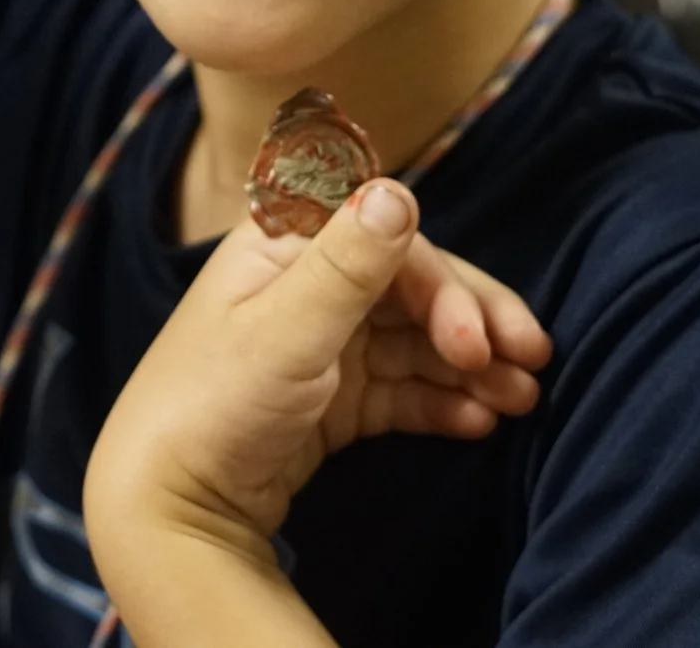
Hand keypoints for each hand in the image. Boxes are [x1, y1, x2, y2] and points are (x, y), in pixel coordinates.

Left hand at [86, 180, 550, 558]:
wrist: (168, 509)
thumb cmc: (212, 406)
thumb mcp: (286, 333)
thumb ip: (347, 266)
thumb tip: (397, 190)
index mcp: (284, 245)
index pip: (390, 242)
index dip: (447, 285)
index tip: (482, 339)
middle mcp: (305, 285)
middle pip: (413, 287)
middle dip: (475, 324)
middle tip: (530, 364)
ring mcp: (320, 343)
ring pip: (416, 340)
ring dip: (472, 365)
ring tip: (520, 400)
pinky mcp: (329, 398)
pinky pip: (400, 388)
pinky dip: (442, 401)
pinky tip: (478, 422)